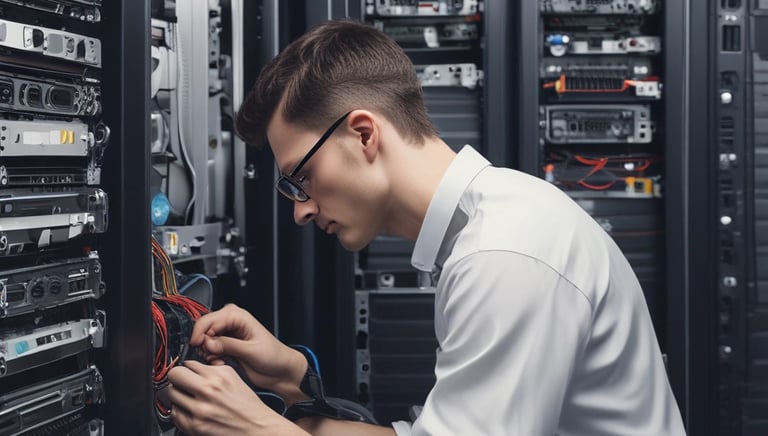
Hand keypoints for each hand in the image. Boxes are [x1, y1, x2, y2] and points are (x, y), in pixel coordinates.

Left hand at [168, 361, 308, 435]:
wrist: (257, 427)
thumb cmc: (247, 405)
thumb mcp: (234, 378)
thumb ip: (213, 369)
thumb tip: (193, 366)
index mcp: (218, 376)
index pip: (187, 363)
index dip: (188, 367)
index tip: (188, 371)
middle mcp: (208, 391)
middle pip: (174, 375)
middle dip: (178, 377)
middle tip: (182, 381)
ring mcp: (199, 409)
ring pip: (171, 394)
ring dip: (178, 394)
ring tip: (189, 397)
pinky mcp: (194, 425)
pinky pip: (175, 413)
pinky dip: (180, 411)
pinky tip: (192, 410)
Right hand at [190, 304, 307, 403]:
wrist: (281, 371)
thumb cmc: (274, 357)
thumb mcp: (251, 350)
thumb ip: (229, 345)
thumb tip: (208, 343)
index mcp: (238, 316)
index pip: (209, 320)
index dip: (200, 333)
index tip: (198, 346)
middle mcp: (231, 322)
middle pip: (204, 329)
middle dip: (203, 344)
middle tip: (211, 356)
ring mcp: (228, 335)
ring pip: (204, 340)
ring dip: (207, 353)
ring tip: (218, 361)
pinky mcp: (226, 347)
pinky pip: (209, 350)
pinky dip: (211, 358)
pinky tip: (221, 363)